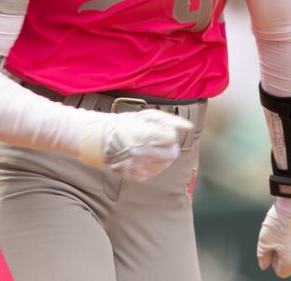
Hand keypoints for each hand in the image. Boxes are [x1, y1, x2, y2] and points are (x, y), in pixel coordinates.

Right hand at [79, 109, 193, 180]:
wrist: (102, 140)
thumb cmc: (127, 124)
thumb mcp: (147, 116)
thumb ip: (170, 120)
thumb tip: (188, 127)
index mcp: (143, 134)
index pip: (170, 137)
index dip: (169, 134)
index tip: (164, 132)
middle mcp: (140, 152)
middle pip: (171, 154)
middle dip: (170, 147)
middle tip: (163, 142)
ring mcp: (137, 166)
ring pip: (165, 164)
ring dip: (163, 156)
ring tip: (152, 148)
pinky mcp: (135, 176)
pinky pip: (154, 172)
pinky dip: (153, 165)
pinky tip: (145, 157)